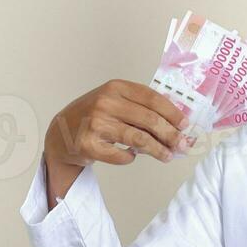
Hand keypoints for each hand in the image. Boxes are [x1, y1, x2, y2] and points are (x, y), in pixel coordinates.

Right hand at [43, 80, 190, 201]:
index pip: (152, 98)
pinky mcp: (89, 145)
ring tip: (168, 156)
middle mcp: (105, 102)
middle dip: (170, 135)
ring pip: (139, 139)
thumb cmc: (94, 115)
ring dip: (158, 150)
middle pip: (149, 120)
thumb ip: (139, 108)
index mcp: (116, 88)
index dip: (172, 112)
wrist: (60, 132)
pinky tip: (132, 156)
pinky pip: (121, 156)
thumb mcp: (114, 101)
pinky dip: (130, 158)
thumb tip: (175, 125)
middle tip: (182, 145)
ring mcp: (96, 123)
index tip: (185, 125)